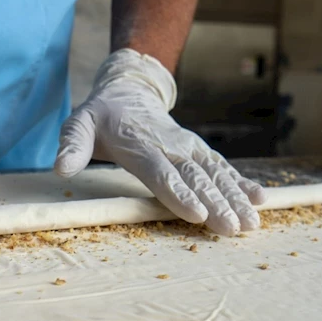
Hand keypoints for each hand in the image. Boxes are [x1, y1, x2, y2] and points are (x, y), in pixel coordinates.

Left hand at [55, 49, 265, 235]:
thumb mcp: (78, 124)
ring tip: (252, 223)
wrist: (128, 91)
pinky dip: (241, 182)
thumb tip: (60, 167)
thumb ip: (72, 145)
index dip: (179, 194)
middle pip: (195, 179)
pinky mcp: (198, 151)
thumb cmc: (100, 116)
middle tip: (234, 229)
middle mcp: (170, 147)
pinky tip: (260, 199)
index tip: (197, 214)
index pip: (161, 173)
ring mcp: (188, 148)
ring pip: (215, 174)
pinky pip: (222, 167)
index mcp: (140, 145)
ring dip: (235, 198)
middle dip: (217, 204)